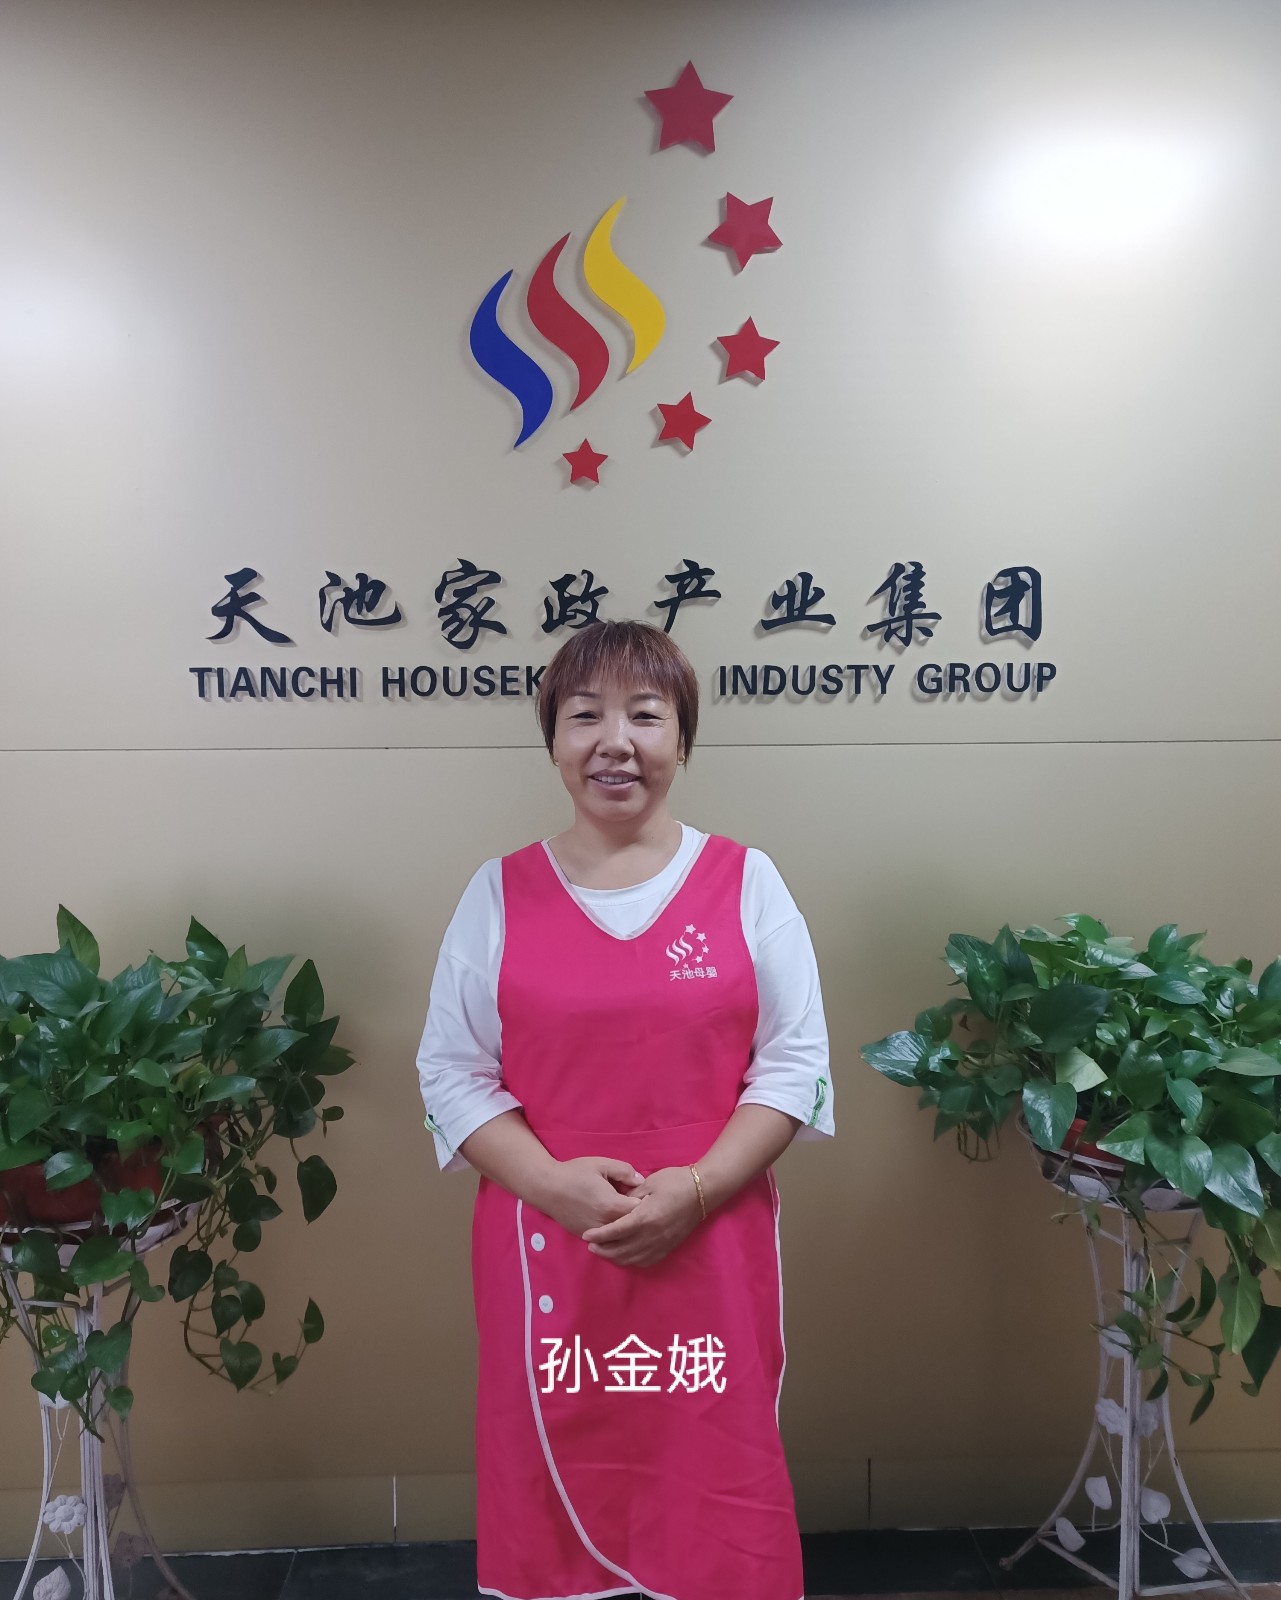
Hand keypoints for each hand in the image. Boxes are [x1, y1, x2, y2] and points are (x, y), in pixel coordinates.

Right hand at [536, 1156, 642, 1236]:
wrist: (547, 1187)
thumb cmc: (575, 1173)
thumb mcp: (601, 1164)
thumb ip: (624, 1171)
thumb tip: (641, 1181)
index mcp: (611, 1205)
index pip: (640, 1212)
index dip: (647, 1205)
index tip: (647, 1197)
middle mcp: (605, 1224)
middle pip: (632, 1228)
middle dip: (639, 1219)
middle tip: (642, 1207)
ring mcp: (595, 1233)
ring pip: (619, 1237)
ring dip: (627, 1228)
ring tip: (630, 1217)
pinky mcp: (585, 1237)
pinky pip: (606, 1240)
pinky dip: (614, 1234)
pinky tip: (615, 1223)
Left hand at [581, 1165, 702, 1267]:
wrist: (703, 1191)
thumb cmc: (676, 1181)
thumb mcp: (649, 1183)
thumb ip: (631, 1196)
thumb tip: (617, 1205)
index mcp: (646, 1217)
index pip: (616, 1231)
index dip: (599, 1235)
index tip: (586, 1236)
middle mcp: (653, 1235)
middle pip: (622, 1249)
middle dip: (604, 1249)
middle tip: (591, 1245)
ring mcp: (662, 1243)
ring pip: (633, 1259)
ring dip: (616, 1257)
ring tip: (604, 1251)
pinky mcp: (669, 1247)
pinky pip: (647, 1261)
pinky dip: (632, 1261)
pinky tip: (625, 1257)